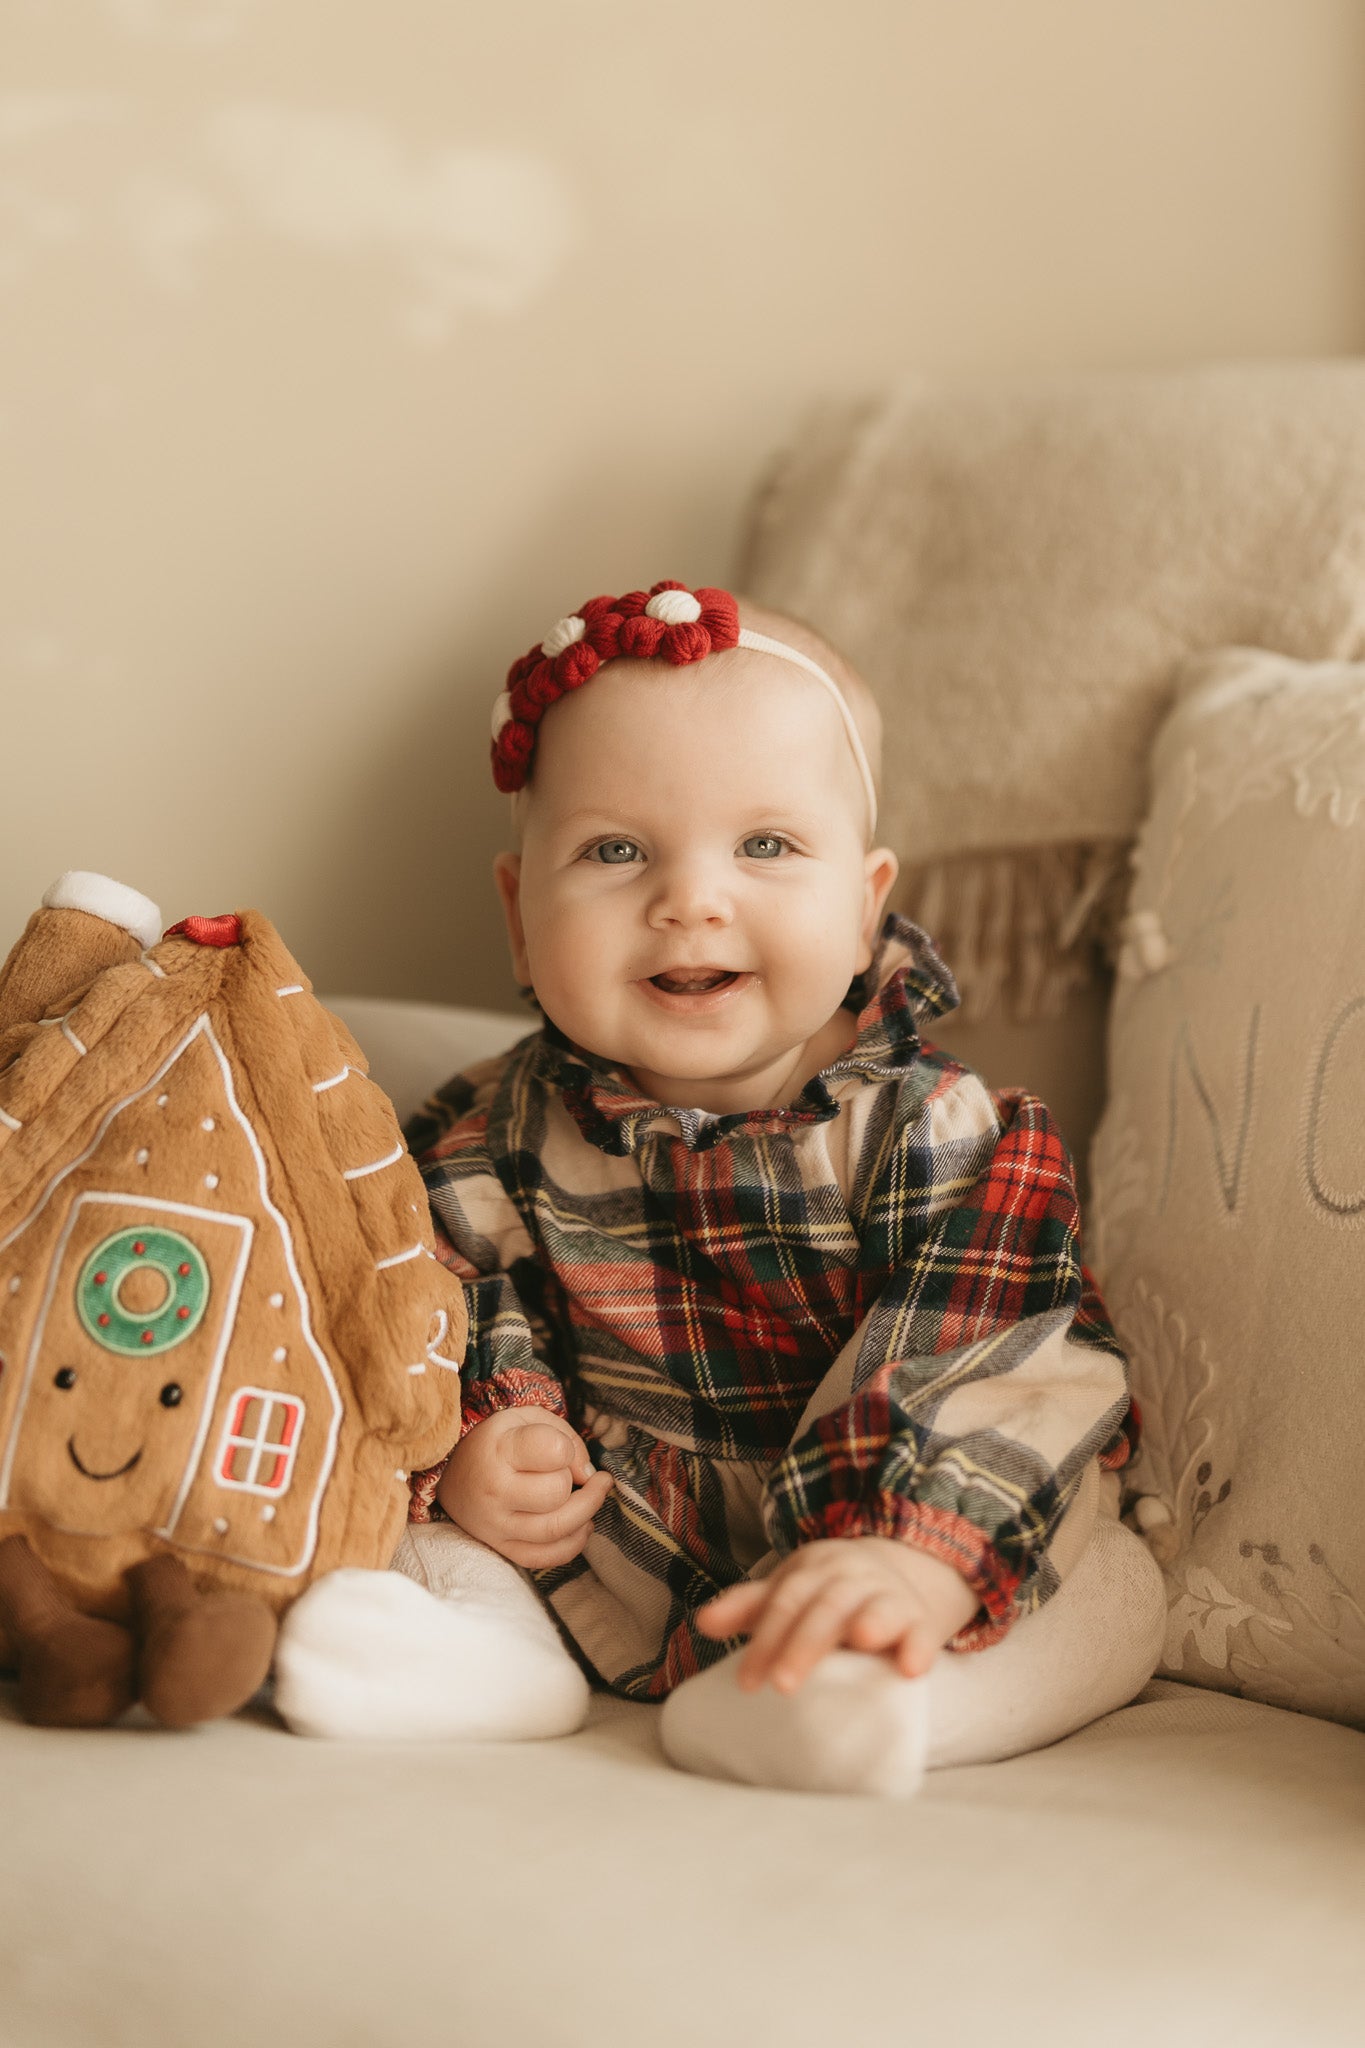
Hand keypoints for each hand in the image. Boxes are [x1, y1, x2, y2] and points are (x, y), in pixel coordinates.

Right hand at [436, 1408, 612, 1569]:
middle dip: (575, 1482)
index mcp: (500, 1450)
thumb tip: (589, 1475)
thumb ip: (565, 1437)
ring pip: (555, 1529)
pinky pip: (544, 1558)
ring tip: (592, 1497)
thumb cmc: (497, 1443)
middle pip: (556, 1493)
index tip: (562, 1449)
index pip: (553, 1451)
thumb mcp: (526, 1420)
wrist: (452, 1476)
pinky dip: (573, 1544)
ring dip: (586, 1513)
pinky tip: (581, 1525)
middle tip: (575, 1474)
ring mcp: (496, 1524)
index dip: (568, 1450)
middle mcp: (495, 1490)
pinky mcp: (501, 1547)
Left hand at [696, 1537, 979, 1692]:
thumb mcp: (790, 1591)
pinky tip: (911, 1668)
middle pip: (825, 1608)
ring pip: (876, 1608)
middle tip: (782, 1685)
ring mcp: (887, 1596)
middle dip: (804, 1645)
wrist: (899, 1571)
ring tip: (860, 1639)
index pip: (785, 1602)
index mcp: (813, 1570)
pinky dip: (919, 1647)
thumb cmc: (828, 1593)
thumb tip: (702, 1622)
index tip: (747, 1683)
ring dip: (870, 1621)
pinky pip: (923, 1632)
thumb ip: (750, 1607)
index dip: (765, 1641)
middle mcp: (850, 1578)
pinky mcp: (920, 1621)